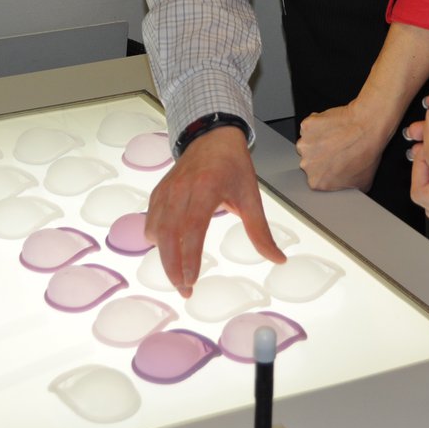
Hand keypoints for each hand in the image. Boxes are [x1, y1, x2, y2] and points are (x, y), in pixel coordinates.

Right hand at [144, 129, 284, 296]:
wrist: (212, 137)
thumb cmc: (233, 166)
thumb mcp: (251, 197)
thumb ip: (260, 232)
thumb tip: (278, 260)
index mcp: (206, 189)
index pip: (192, 229)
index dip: (189, 257)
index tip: (191, 281)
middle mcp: (181, 190)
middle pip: (167, 234)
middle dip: (172, 267)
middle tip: (184, 290)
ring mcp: (166, 191)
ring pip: (155, 230)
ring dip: (163, 257)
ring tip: (179, 276)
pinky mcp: (158, 193)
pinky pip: (151, 222)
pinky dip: (156, 240)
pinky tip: (169, 252)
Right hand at [296, 102, 389, 190]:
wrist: (369, 127)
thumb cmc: (366, 152)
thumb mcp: (362, 183)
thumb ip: (345, 188)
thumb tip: (347, 188)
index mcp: (317, 181)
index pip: (316, 178)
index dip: (326, 170)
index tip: (334, 165)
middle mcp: (307, 164)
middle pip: (309, 160)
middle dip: (320, 156)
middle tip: (337, 151)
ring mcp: (306, 144)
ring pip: (308, 143)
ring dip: (318, 141)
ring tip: (336, 138)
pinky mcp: (307, 126)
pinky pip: (309, 126)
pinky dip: (318, 125)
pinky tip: (333, 127)